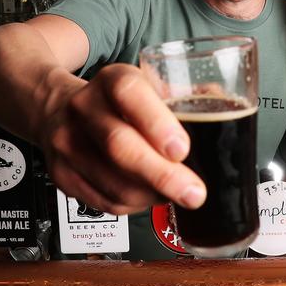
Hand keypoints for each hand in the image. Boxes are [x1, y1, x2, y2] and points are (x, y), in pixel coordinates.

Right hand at [37, 63, 206, 214]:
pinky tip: (149, 195)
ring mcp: (67, 142)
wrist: (57, 108)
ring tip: (177, 192)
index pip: (130, 94)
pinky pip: (104, 202)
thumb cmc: (116, 101)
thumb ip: (180, 95)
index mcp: (112, 79)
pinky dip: (135, 205)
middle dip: (163, 175)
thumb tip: (227, 105)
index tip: (182, 149)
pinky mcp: (61, 175)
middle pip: (120, 147)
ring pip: (114, 183)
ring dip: (153, 195)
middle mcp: (84, 107)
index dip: (156, 124)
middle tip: (194, 192)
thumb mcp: (145, 84)